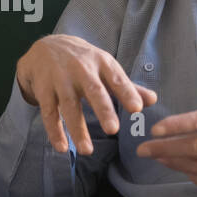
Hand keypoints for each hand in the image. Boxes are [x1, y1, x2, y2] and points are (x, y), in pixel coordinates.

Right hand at [15, 34, 157, 154]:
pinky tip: (62, 148)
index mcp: (101, 62)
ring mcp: (60, 79)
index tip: (137, 108)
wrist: (47, 46)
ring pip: (69, 105)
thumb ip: (127, 86)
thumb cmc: (84, 61)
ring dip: (77, 129)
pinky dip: (54, 131)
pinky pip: (49, 112)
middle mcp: (81, 69)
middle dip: (103, 110)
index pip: (116, 79)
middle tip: (113, 130)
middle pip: (93, 90)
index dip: (127, 93)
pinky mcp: (44, 89)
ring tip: (87, 150)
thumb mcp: (105, 67)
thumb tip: (153, 100)